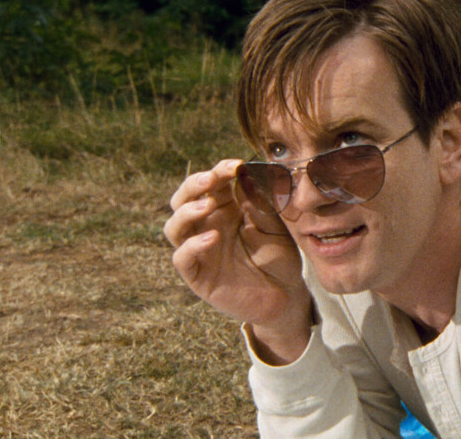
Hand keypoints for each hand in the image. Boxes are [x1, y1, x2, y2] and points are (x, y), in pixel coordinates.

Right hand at [163, 160, 311, 361]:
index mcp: (225, 209)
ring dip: (187, 212)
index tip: (237, 165)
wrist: (285, 294)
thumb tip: (247, 173)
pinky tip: (212, 238)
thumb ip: (261, 202)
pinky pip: (182, 258)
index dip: (219, 170)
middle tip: (211, 179)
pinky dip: (192, 246)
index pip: (212, 183)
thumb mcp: (274, 225)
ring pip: (175, 226)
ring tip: (207, 205)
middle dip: (193, 184)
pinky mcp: (197, 275)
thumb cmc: (279, 256)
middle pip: (184, 199)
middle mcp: (207, 226)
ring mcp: (199, 250)